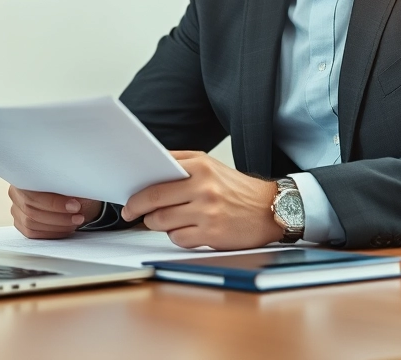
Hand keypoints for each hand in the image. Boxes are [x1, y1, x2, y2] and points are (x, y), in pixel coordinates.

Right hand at [8, 187, 102, 239]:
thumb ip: (70, 183)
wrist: (72, 194)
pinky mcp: (20, 223)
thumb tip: (78, 187)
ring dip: (57, 225)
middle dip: (59, 216)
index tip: (76, 205)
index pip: (34, 193)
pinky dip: (52, 233)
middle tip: (79, 216)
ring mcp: (16, 209)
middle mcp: (15, 192)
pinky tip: (67, 229)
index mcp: (24, 175)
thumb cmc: (69, 184)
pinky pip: (32, 233)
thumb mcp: (73, 180)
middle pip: (31, 210)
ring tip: (76, 221)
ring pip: (31, 223)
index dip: (54, 202)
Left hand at [121, 151, 281, 249]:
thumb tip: (149, 169)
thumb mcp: (211, 166)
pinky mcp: (212, 235)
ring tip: (163, 220)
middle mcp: (204, 189)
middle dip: (137, 210)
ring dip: (156, 224)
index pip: (157, 179)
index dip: (137, 192)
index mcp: (201, 167)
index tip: (128, 199)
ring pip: (162, 222)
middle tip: (131, 214)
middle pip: (155, 201)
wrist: (272, 209)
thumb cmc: (238, 189)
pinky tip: (186, 230)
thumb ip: (181, 163)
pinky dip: (176, 236)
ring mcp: (208, 213)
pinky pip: (178, 238)